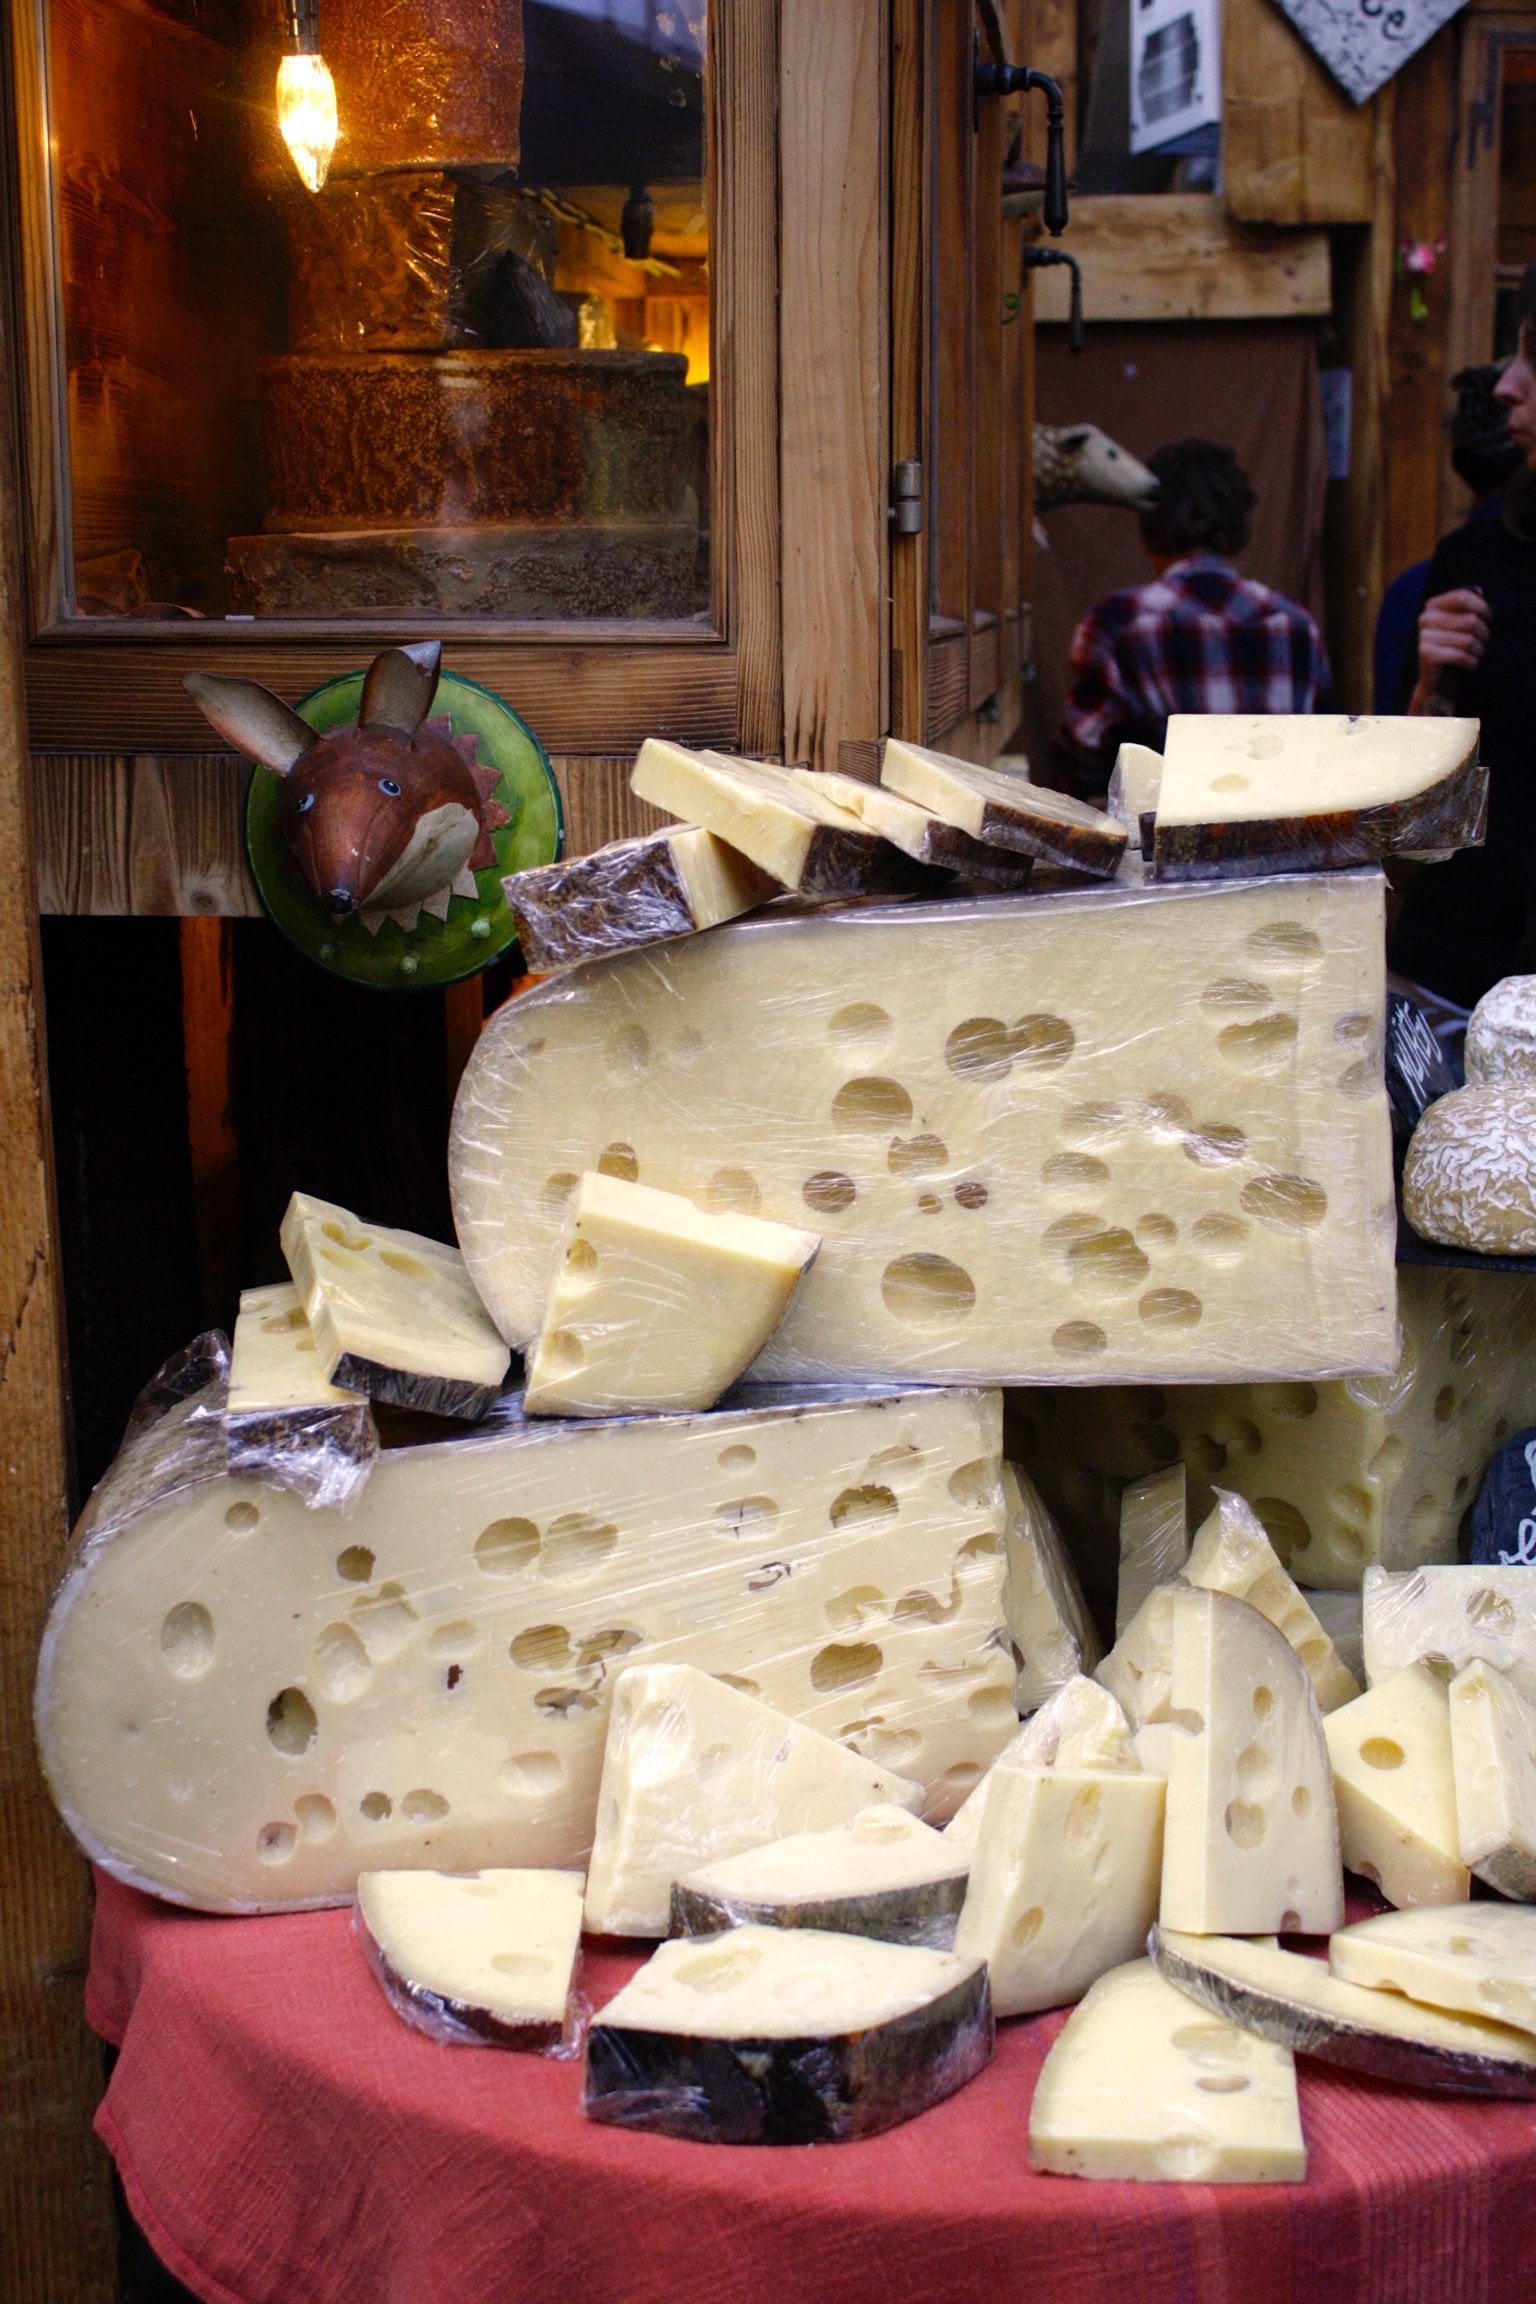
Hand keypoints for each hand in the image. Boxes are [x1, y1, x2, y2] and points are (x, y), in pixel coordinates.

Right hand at [1409, 588, 1488, 711]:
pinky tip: (1471, 664)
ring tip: (1477, 654)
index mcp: (1432, 606)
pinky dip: (1471, 662)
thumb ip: (1466, 608)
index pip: (1462, 597)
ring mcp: (1424, 637)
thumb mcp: (1459, 625)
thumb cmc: (1453, 648)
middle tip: (1483, 642)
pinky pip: (1461, 655)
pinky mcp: (1427, 654)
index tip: (1488, 618)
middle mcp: (1425, 619)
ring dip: (1479, 650)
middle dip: (1483, 634)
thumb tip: (1479, 590)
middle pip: (1470, 621)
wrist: (1436, 681)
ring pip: (1468, 640)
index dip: (1482, 607)